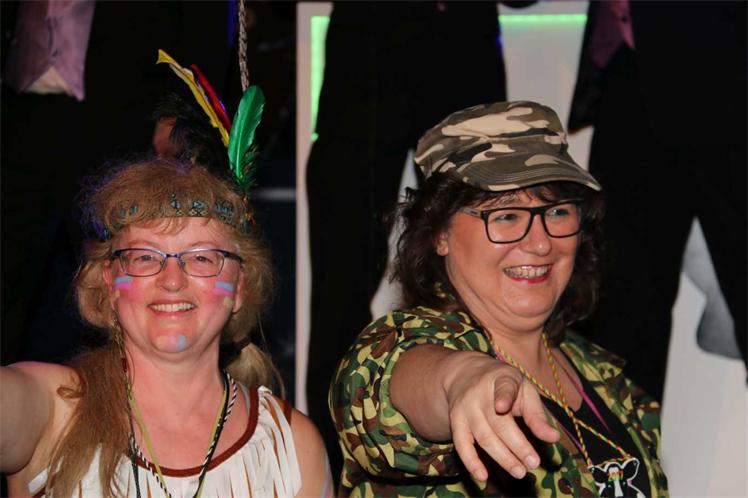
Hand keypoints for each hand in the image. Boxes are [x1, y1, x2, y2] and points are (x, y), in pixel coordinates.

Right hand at [443, 356, 559, 481]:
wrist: (465, 375)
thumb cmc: (503, 386)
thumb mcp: (523, 390)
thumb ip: (536, 414)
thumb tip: (554, 438)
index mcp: (501, 379)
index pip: (503, 387)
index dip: (502, 397)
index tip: (502, 407)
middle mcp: (479, 393)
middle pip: (498, 422)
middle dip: (516, 445)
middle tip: (533, 463)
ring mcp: (465, 408)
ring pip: (484, 437)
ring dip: (502, 457)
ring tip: (519, 472)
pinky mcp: (456, 422)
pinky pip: (461, 444)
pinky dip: (471, 462)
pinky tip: (482, 476)